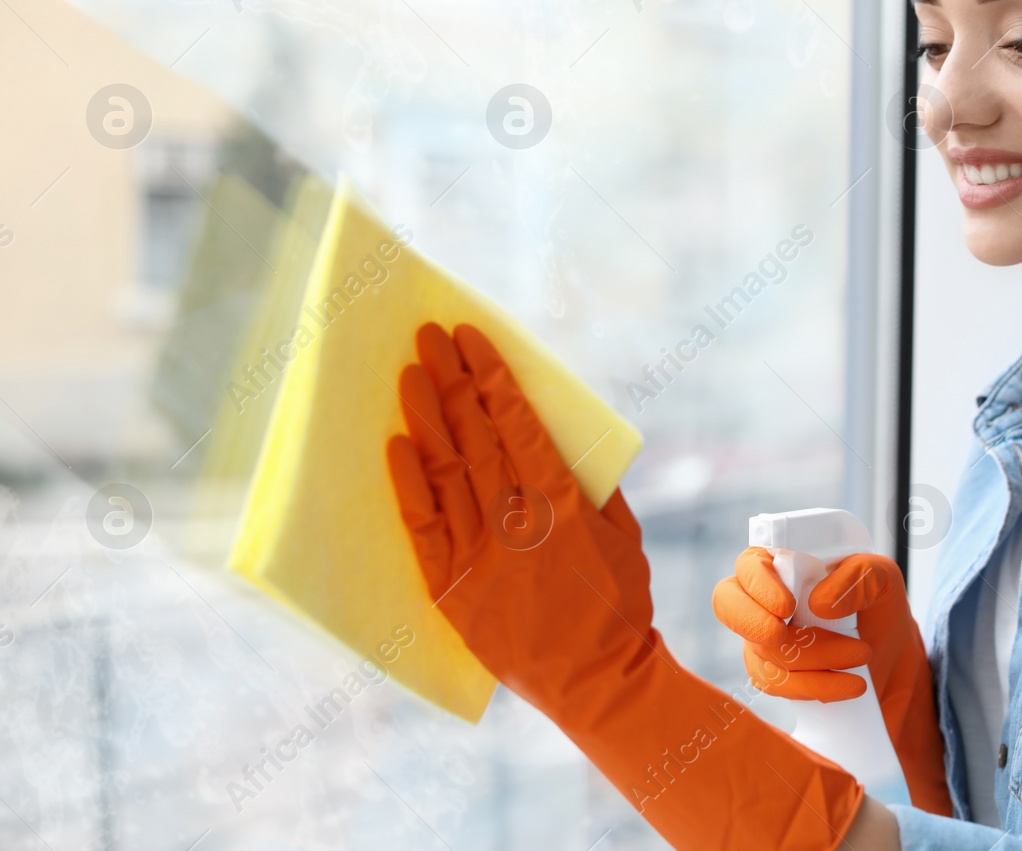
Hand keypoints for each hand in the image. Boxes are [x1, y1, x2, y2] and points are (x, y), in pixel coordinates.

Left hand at [387, 322, 867, 849]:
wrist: (599, 684)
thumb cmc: (620, 607)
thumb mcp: (624, 534)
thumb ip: (592, 485)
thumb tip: (557, 434)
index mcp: (563, 502)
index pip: (517, 420)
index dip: (490, 374)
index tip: (470, 337)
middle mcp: (517, 522)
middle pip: (475, 434)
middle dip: (451, 379)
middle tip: (428, 337)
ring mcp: (480, 558)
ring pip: (445, 472)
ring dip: (426, 417)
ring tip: (409, 374)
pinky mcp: (453, 592)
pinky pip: (423, 529)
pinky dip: (409, 485)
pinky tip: (397, 446)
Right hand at [713, 546, 952, 814]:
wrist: (891, 653)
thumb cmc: (877, 603)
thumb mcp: (882, 577)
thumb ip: (858, 576)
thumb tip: (819, 603)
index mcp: (782, 563)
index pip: (748, 566)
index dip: (758, 585)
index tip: (787, 607)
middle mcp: (763, 599)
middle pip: (727, 605)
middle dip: (753, 624)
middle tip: (782, 635)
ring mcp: (763, 639)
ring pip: (761, 653)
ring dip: (812, 659)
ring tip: (861, 654)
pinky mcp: (774, 674)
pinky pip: (777, 685)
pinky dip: (815, 687)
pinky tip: (850, 684)